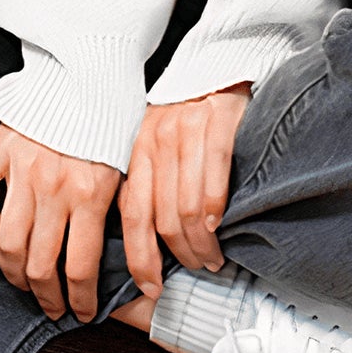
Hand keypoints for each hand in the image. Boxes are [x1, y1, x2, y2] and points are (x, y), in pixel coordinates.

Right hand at [0, 125, 120, 322]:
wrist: (89, 68)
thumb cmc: (114, 117)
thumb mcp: (127, 166)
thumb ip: (115, 210)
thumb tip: (120, 259)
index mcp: (91, 193)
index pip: (81, 269)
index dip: (80, 301)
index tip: (81, 313)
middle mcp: (53, 188)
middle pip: (40, 267)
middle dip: (47, 298)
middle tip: (53, 307)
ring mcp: (22, 171)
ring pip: (7, 244)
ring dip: (15, 273)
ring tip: (25, 282)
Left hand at [121, 85, 250, 298]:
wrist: (216, 65)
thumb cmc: (184, 116)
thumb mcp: (152, 144)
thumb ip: (145, 183)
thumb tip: (141, 243)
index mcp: (135, 153)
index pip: (132, 217)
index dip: (141, 258)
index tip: (152, 287)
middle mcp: (156, 142)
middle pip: (162, 219)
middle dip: (179, 256)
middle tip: (195, 271)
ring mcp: (187, 131)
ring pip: (189, 207)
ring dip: (201, 243)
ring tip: (212, 259)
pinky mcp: (218, 121)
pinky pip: (215, 175)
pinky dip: (216, 208)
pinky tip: (219, 227)